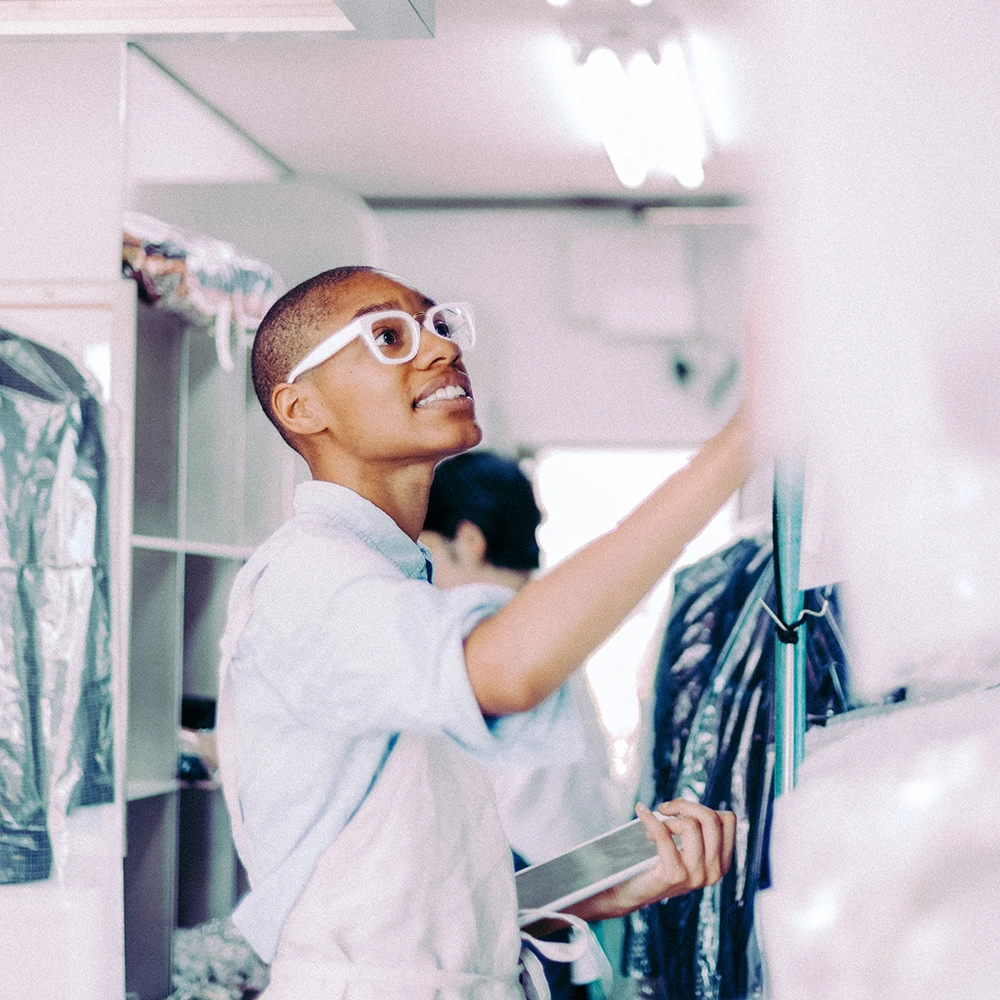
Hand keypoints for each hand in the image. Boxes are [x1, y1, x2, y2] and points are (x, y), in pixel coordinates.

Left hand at [568, 799, 736, 921]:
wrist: (636, 892)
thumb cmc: (661, 864)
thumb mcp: (689, 850)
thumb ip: (699, 831)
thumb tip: (685, 804)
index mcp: (722, 863)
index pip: (728, 820)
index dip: (703, 807)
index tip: (682, 811)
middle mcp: (715, 871)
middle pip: (710, 819)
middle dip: (685, 805)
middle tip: (665, 809)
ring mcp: (696, 875)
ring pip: (690, 825)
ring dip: (668, 818)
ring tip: (653, 826)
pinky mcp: (674, 874)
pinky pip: (664, 834)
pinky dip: (650, 818)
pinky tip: (640, 811)